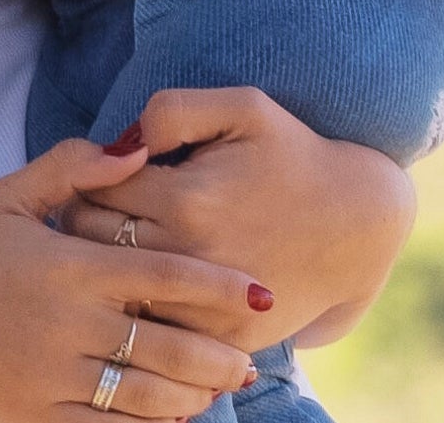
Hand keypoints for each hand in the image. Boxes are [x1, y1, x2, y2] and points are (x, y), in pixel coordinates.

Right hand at [0, 138, 260, 422]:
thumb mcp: (7, 196)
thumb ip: (72, 169)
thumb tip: (134, 148)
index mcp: (66, 265)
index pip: (162, 274)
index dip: (218, 286)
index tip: (261, 292)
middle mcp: (66, 322)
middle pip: (167, 344)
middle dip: (220, 355)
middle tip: (253, 358)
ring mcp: (52, 374)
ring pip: (146, 395)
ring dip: (193, 397)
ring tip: (219, 391)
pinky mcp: (35, 415)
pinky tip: (169, 419)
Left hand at [61, 89, 415, 353]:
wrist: (358, 223)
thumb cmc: (292, 153)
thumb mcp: (241, 106)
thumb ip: (172, 110)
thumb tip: (124, 142)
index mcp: (186, 199)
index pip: (90, 188)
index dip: (86, 173)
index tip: (100, 169)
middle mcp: (191, 259)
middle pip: (91, 241)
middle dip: (84, 216)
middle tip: (100, 202)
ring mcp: (208, 308)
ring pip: (115, 289)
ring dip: (105, 263)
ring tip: (119, 236)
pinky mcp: (225, 338)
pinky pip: (155, 325)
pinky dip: (142, 302)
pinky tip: (151, 274)